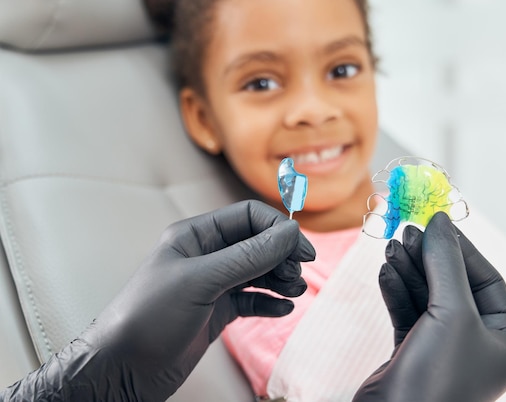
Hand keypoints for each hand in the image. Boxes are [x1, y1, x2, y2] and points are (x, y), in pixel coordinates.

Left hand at [1, 200, 314, 401]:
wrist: (122, 369)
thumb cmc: (149, 317)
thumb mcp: (201, 280)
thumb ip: (248, 256)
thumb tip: (290, 233)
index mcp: (196, 236)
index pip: (248, 217)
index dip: (278, 229)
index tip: (302, 249)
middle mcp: (207, 256)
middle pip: (258, 244)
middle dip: (282, 256)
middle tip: (297, 275)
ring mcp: (213, 284)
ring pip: (258, 272)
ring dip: (280, 279)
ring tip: (293, 292)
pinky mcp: (217, 311)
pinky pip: (253, 300)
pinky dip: (270, 303)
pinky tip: (283, 310)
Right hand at [354, 212, 505, 401]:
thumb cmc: (438, 376)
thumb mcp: (451, 312)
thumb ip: (446, 262)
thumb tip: (440, 220)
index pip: (489, 279)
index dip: (463, 249)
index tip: (436, 222)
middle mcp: (479, 343)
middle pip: (454, 284)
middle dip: (430, 258)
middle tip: (408, 232)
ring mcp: (445, 348)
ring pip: (428, 296)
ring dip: (410, 271)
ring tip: (392, 248)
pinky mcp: (414, 353)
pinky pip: (409, 312)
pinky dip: (397, 291)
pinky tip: (386, 273)